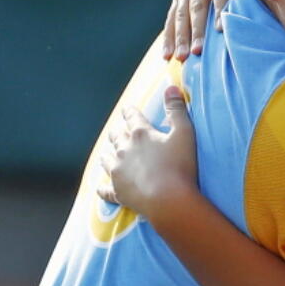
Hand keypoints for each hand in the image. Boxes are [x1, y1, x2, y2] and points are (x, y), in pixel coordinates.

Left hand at [97, 86, 198, 219]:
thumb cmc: (180, 165)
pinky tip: (99, 188)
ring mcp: (118, 171)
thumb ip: (177, 110)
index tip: (127, 109)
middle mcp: (124, 150)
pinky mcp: (117, 191)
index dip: (129, 112)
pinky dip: (102, 188)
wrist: (168, 199)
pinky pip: (105, 190)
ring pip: (107, 160)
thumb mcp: (184, 133)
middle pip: (116, 137)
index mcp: (141, 134)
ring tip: (106, 154)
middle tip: (116, 130)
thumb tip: (171, 87)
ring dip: (107, 155)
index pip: (132, 117)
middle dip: (117, 132)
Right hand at [164, 0, 244, 60]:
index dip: (220, 8)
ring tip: (181, 58)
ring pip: (181, 15)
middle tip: (197, 52)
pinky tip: (167, 55)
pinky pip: (172, 18)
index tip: (220, 29)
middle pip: (197, 7)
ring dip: (180, 37)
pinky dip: (169, 36)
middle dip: (196, 30)